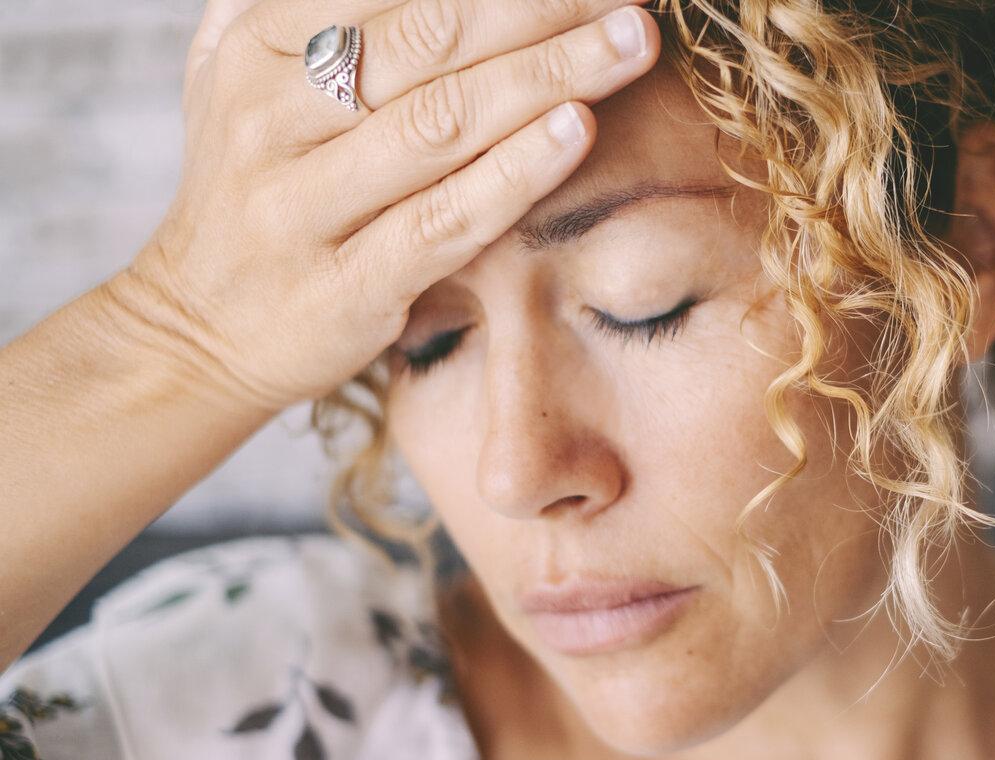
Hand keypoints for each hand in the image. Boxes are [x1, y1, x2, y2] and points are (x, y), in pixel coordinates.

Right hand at [125, 0, 658, 413]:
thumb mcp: (247, 76)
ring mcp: (302, 207)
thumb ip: (311, 8)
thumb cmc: (258, 185)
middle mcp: (270, 119)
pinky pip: (445, 219)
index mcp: (255, 50)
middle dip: (540, 9)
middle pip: (428, 41)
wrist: (200, 327)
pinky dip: (516, 173)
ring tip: (628, 46)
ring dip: (548, 77)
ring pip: (442, 125)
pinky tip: (579, 132)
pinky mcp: (345, 287)